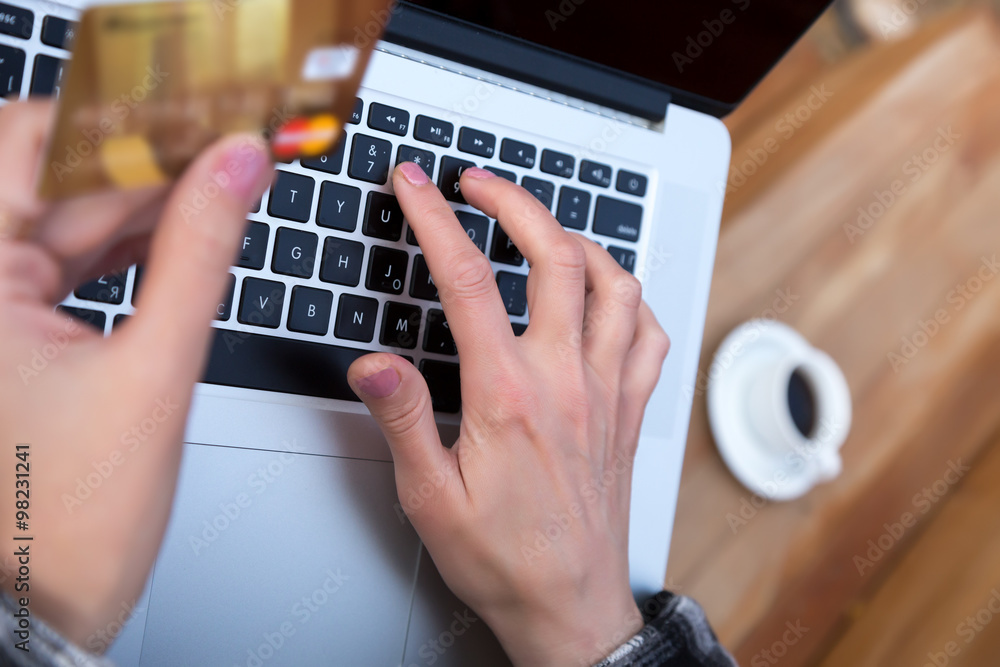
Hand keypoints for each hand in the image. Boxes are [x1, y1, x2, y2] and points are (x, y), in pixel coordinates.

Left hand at [0, 101, 271, 647]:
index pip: (30, 142)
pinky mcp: (10, 334)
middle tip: (228, 151)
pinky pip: (68, 265)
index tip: (193, 115)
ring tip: (220, 192)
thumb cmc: (67, 523)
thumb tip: (233, 168)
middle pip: (57, 181)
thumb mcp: (154, 372)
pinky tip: (180, 238)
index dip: (119, 119)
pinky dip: (125, 248)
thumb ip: (198, 254)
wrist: (39, 609)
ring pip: (66, 222)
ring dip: (143, 205)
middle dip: (147, 162)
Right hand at [347, 162, 669, 665]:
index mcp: (509, 397)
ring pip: (615, 283)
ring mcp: (607, 391)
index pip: (469, 281)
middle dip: (514, 201)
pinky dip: (630, 296)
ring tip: (542, 225)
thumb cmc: (504, 561)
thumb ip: (404, 420)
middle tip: (478, 182)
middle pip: (554, 256)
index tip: (417, 186)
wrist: (569, 607)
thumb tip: (375, 363)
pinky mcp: (628, 410)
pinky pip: (650, 333)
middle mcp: (567, 382)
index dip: (437, 219)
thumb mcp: (430, 499)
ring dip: (577, 238)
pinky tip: (606, 293)